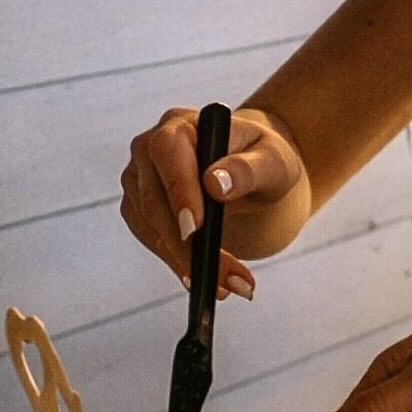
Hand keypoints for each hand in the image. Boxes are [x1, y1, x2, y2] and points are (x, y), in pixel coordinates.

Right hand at [120, 108, 302, 299]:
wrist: (252, 170)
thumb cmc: (264, 158)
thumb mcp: (272, 160)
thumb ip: (248, 168)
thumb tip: (215, 183)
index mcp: (180, 125)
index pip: (167, 153)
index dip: (178, 191)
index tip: (195, 229)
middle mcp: (148, 149)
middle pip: (155, 200)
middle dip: (189, 245)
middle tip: (228, 280)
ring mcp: (138, 180)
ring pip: (150, 228)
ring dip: (186, 262)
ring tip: (230, 286)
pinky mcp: (139, 209)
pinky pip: (152, 241)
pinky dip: (179, 264)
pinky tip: (206, 280)